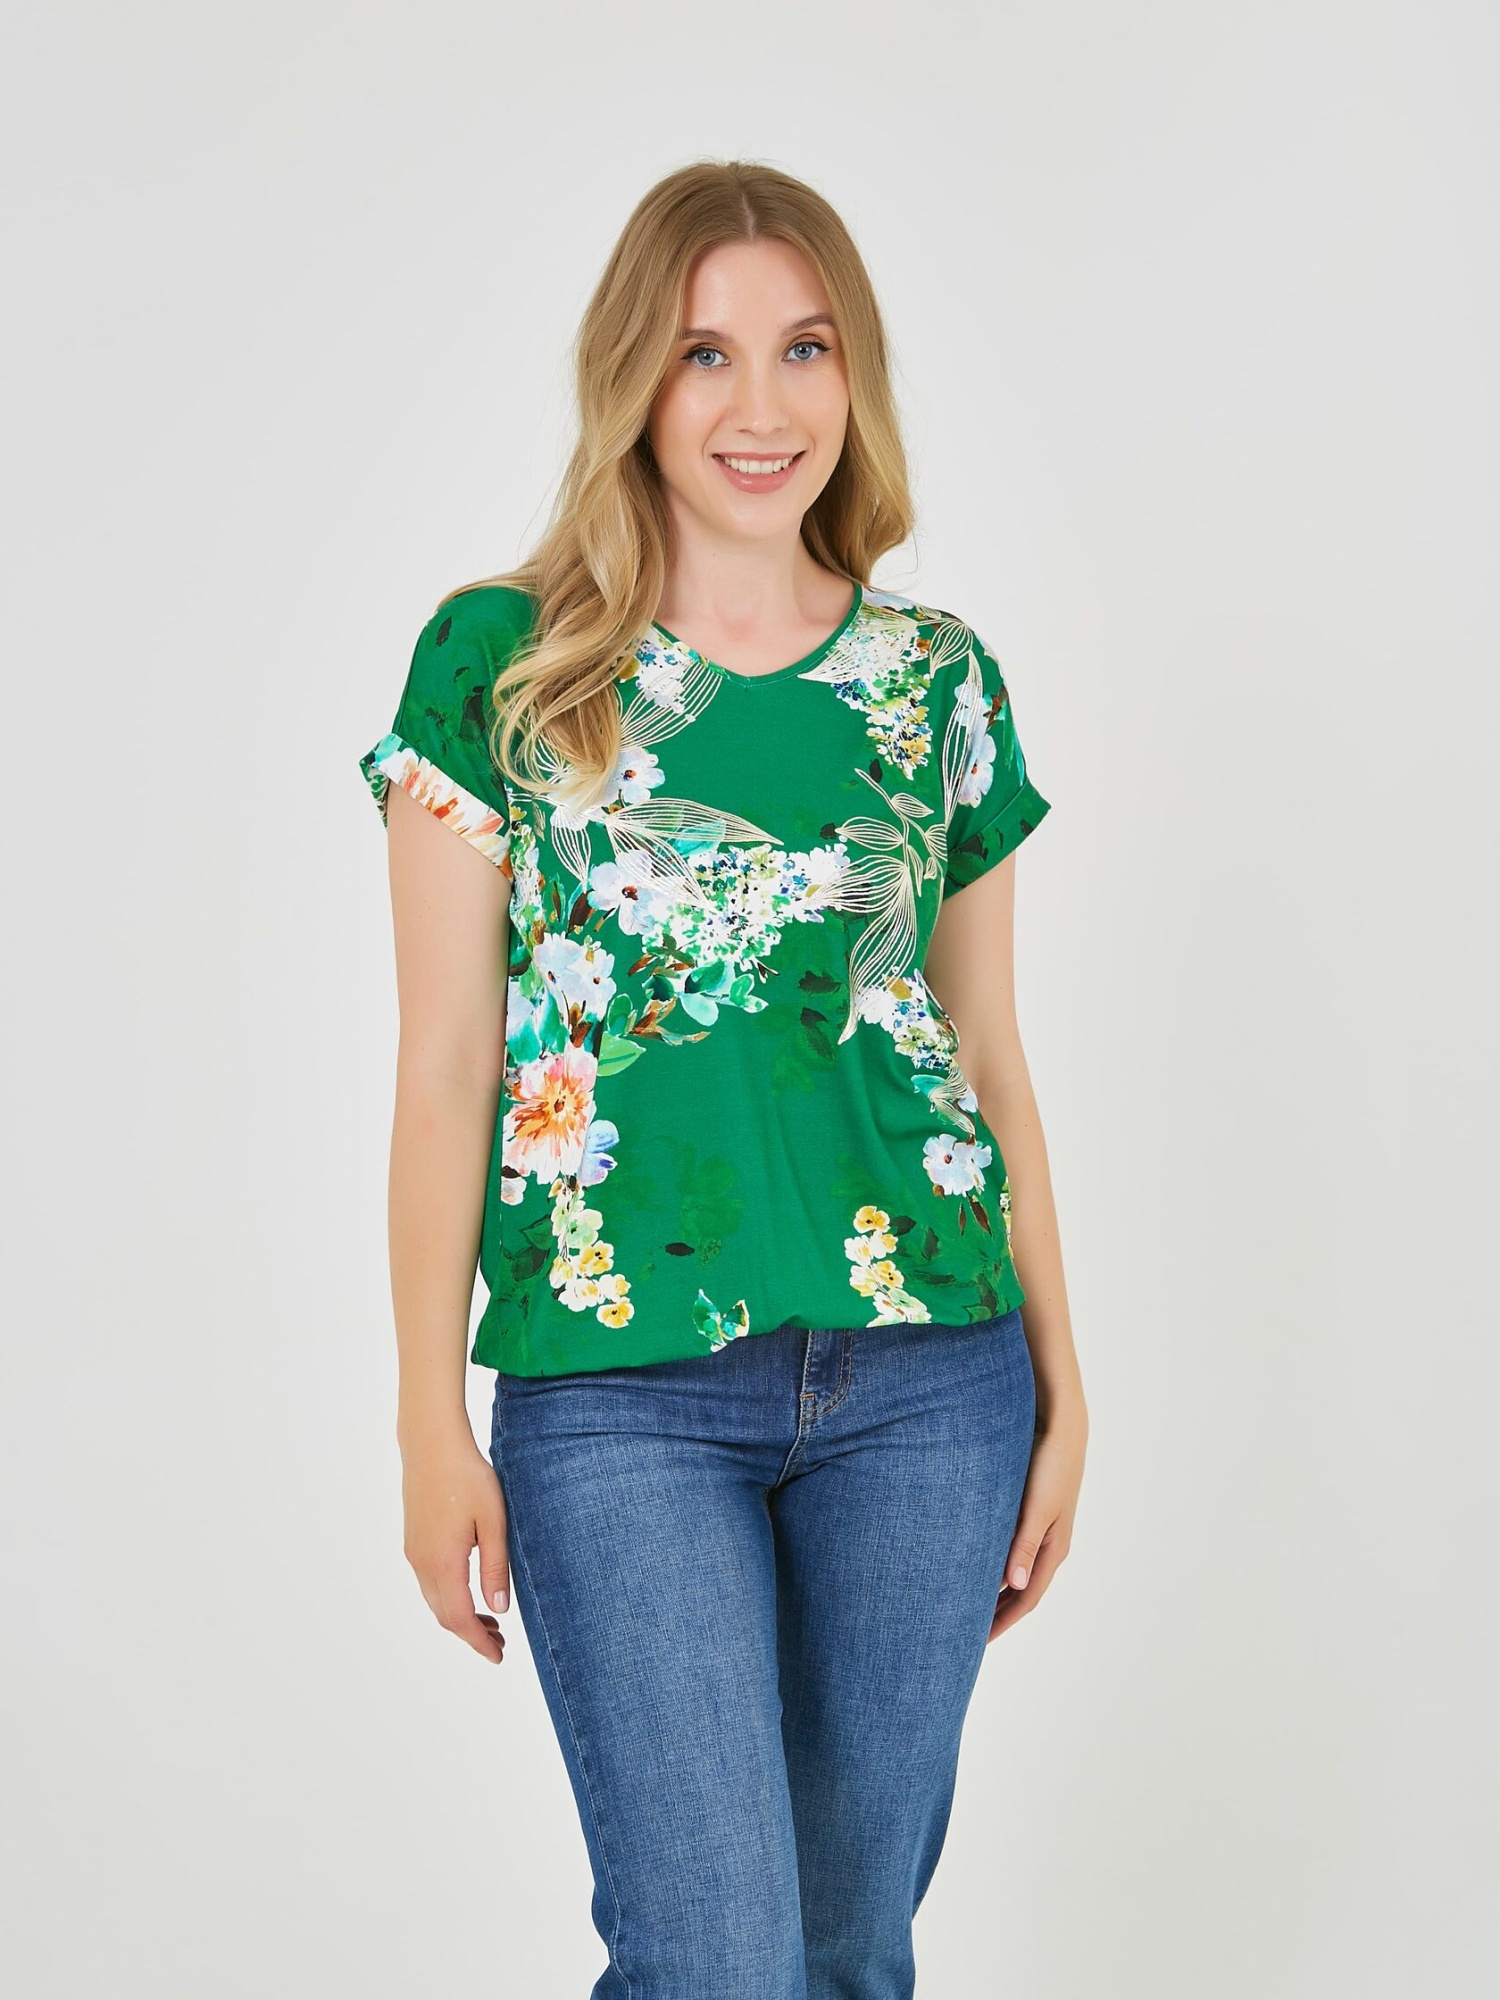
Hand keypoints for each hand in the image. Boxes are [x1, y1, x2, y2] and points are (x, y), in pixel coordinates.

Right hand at [400, 1430, 511, 1663]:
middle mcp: (422, 1563)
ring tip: (491, 1620)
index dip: (478, 1642)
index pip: (459, 1618)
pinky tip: (469, 1589)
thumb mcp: (492, 1522)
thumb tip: (499, 1610)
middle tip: (500, 1642)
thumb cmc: (467, 1477)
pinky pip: (429, 1582)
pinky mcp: (414, 1540)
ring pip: (434, 1599)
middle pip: (443, 1615)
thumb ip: (495, 1568)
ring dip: (460, 1615)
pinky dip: (449, 1597)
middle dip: (471, 1633)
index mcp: (443, 1562)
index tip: (498, 1657)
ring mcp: (414, 1551)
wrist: (431, 1444)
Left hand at [988, 1405, 1086, 1641]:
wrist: (1061, 1427)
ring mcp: (1040, 1529)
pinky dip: (995, 1565)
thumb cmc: (1049, 1465)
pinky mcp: (1030, 1512)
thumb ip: (1024, 1545)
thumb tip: (1014, 1586)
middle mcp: (1048, 1545)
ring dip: (995, 1591)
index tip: (978, 1642)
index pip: (1026, 1599)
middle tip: (967, 1633)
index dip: (1003, 1622)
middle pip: (1021, 1591)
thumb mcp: (1036, 1507)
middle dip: (998, 1614)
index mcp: (1052, 1549)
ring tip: (968, 1605)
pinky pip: (1011, 1550)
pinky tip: (976, 1565)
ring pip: (1015, 1571)